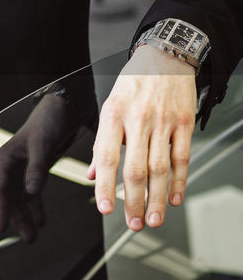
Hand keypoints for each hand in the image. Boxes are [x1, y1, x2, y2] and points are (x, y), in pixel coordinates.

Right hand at [0, 94, 78, 242]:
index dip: (1, 209)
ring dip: (27, 216)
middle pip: (9, 198)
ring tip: (33, 235)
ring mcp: (22, 168)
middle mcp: (11, 165)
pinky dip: (36, 206)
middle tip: (28, 239)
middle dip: (17, 218)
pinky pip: (32, 193)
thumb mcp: (42, 145)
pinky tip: (42, 220)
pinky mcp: (35, 170)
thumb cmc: (48, 122)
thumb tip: (31, 193)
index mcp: (5, 158)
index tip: (2, 228)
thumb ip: (36, 169)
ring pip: (20, 198)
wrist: (63, 108)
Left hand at [88, 45, 196, 230]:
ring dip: (158, 198)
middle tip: (134, 224)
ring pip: (160, 167)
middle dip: (135, 201)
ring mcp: (163, 121)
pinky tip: (175, 198)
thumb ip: (102, 143)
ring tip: (154, 219)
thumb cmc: (134, 83)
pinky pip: (182, 157)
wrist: (165, 55)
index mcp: (113, 115)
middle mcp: (138, 119)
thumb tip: (94, 174)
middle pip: (136, 168)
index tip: (105, 209)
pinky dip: (179, 181)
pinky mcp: (184, 122)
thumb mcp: (109, 106)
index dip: (107, 186)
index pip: (108, 157)